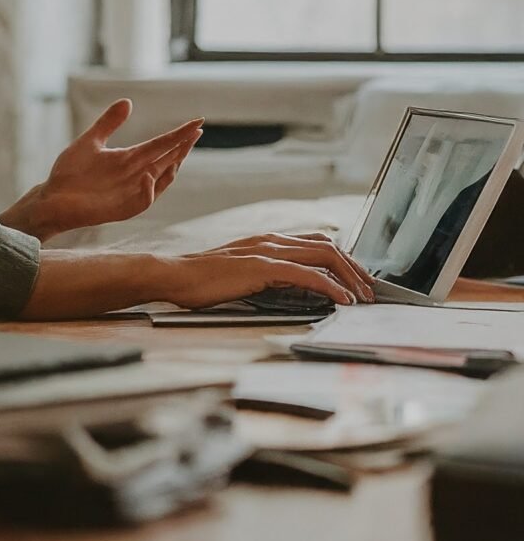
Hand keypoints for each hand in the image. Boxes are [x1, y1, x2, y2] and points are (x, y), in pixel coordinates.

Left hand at [0, 99, 202, 240]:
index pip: (160, 144)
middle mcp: (135, 176)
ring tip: (180, 150)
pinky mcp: (120, 209)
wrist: (51, 198)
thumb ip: (108, 123)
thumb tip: (128, 101)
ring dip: (171, 167)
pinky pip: (142, 202)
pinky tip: (148, 174)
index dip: (179, 134)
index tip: (197, 122)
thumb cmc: (70, 173)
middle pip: (166, 160)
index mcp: (130, 159)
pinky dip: (147, 189)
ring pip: (160, 181)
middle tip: (196, 132)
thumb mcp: (90, 141)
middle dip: (182, 147)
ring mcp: (129, 193)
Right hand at [18, 234, 374, 319]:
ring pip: (323, 255)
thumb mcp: (238, 274)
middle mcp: (270, 240)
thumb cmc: (200, 281)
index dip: (343, 260)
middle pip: (327, 245)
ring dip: (349, 276)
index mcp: (266, 240)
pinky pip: (306, 275)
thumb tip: (291, 289)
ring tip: (363, 297)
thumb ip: (263, 275)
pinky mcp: (261, 267)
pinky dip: (329, 286)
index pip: (316, 243)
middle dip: (355, 268)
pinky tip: (341, 300)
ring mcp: (266, 251)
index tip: (358, 280)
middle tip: (370, 291)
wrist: (172, 276)